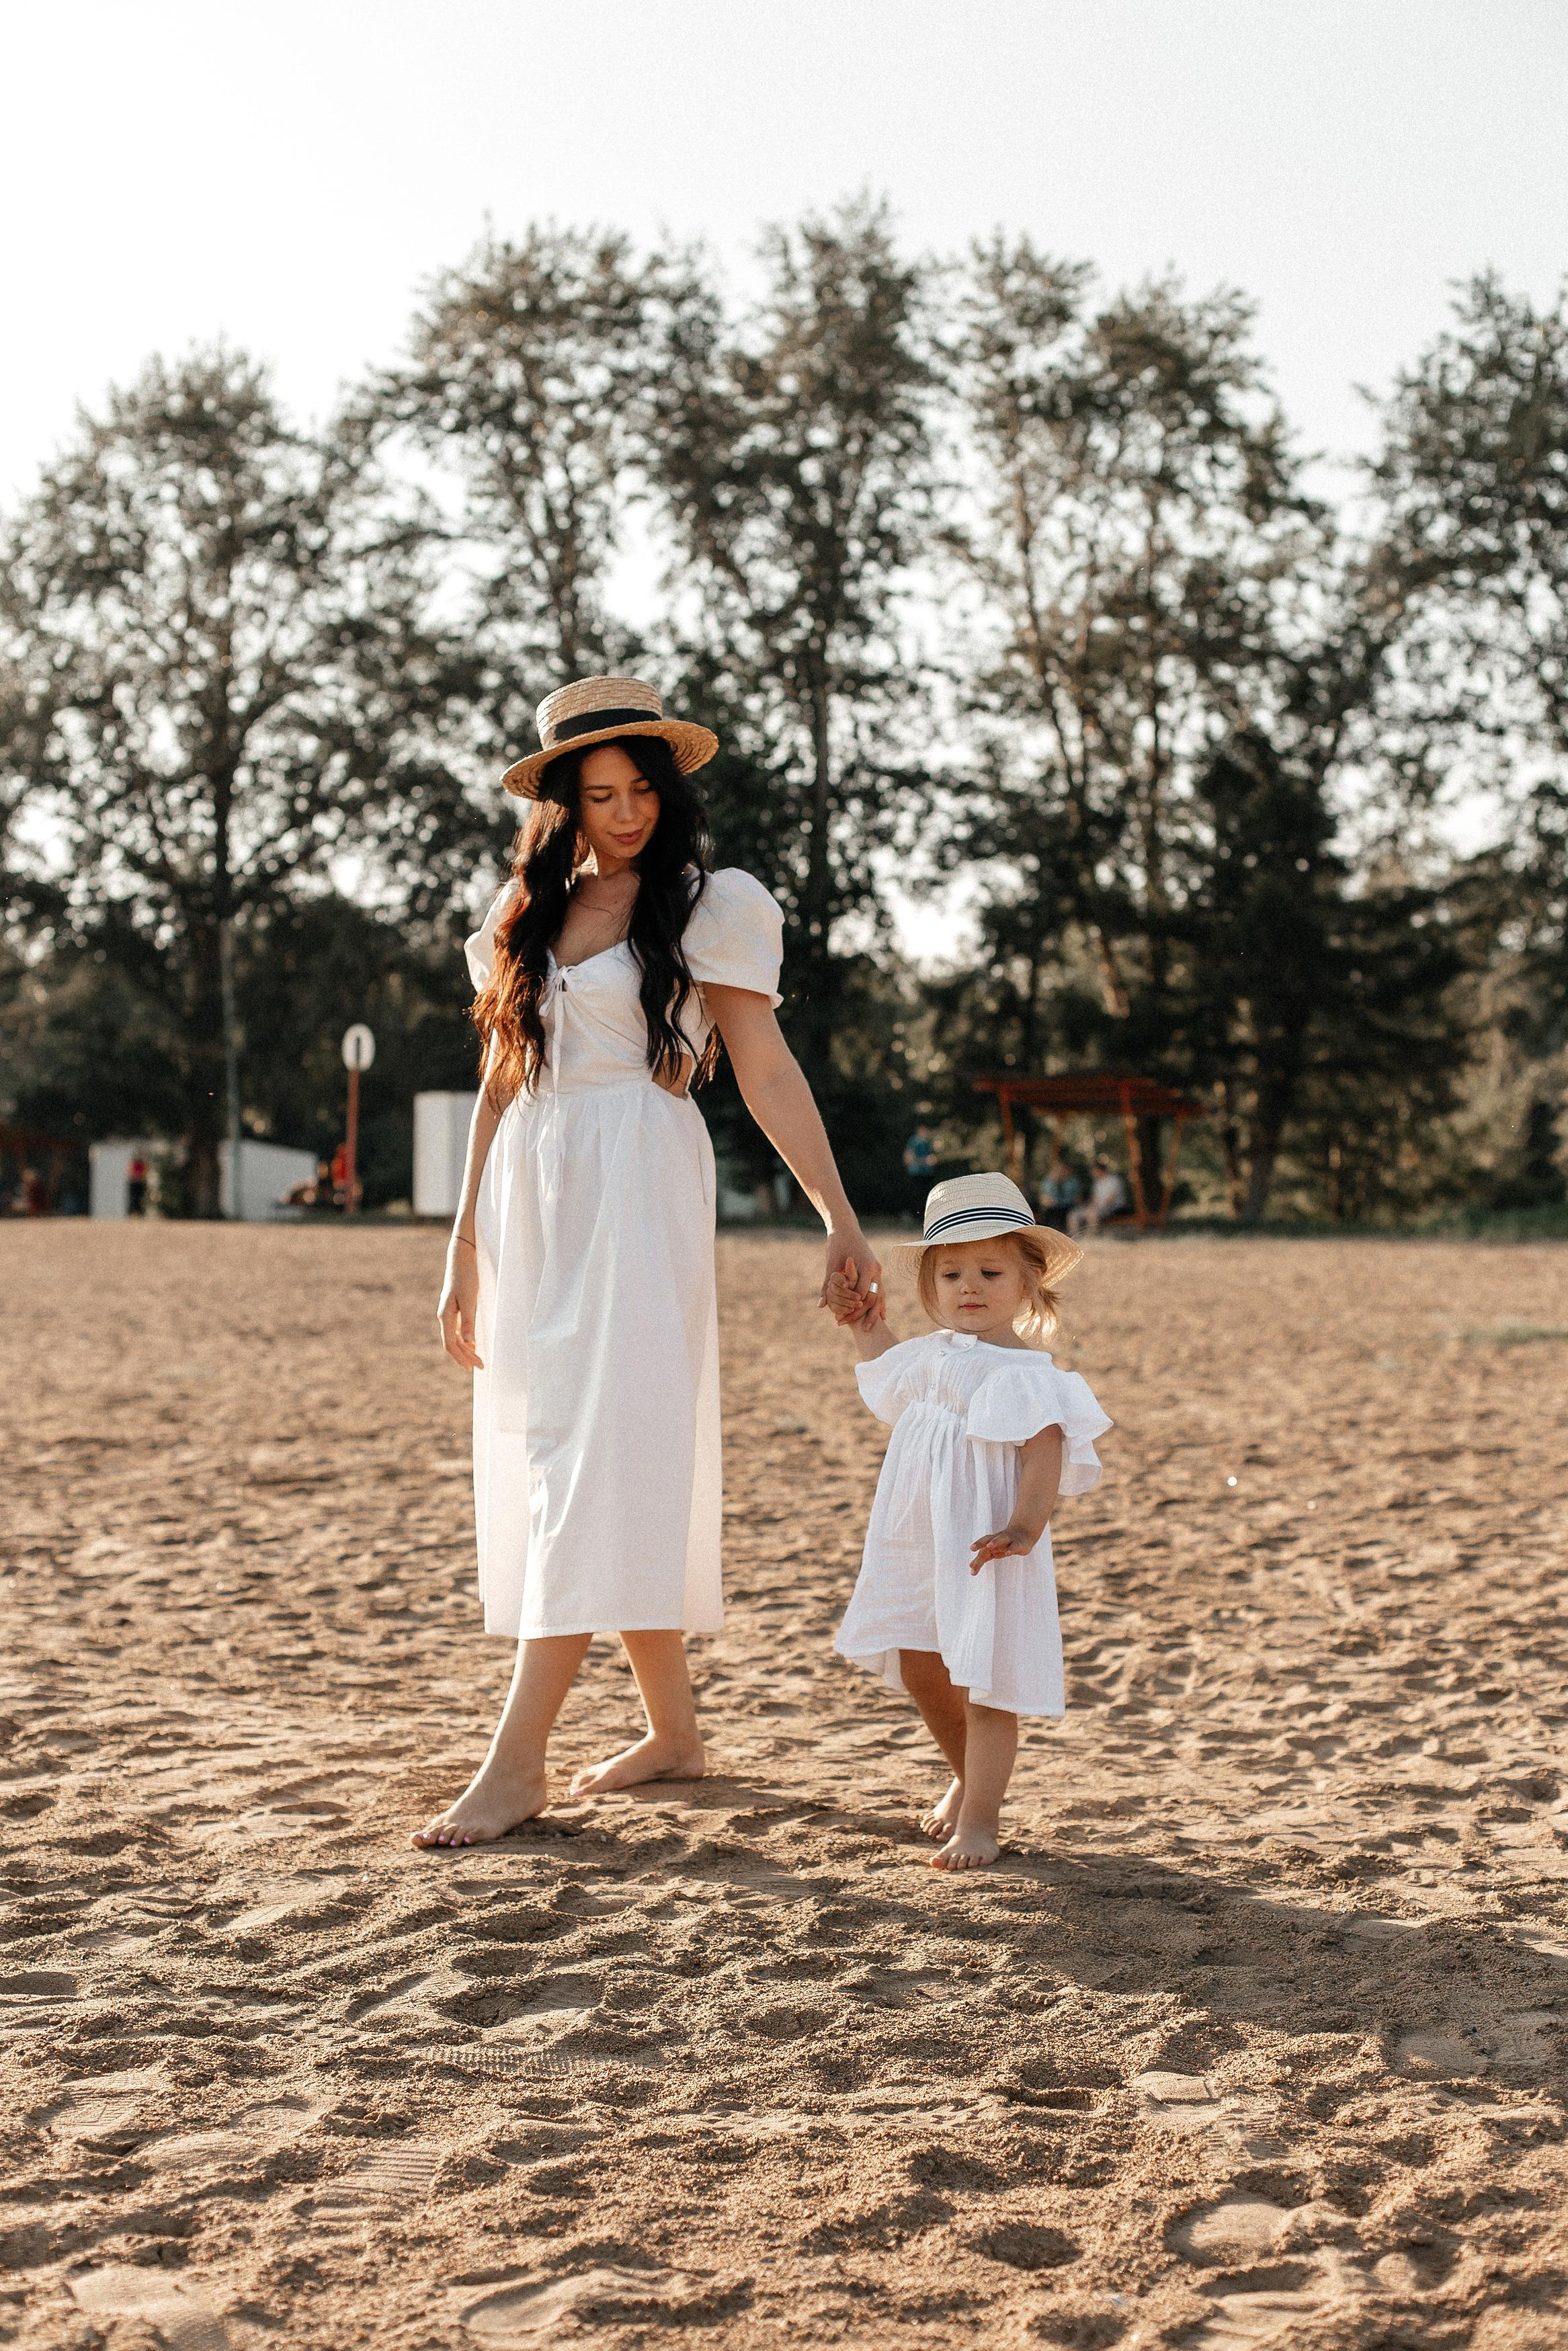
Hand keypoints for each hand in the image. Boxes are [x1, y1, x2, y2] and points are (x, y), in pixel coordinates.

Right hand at [437, 1239, 483, 1369]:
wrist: (462, 1258)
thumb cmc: (466, 1277)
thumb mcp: (469, 1299)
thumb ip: (468, 1322)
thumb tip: (469, 1344)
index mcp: (445, 1315)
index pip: (450, 1344)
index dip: (461, 1357)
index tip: (472, 1367)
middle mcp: (444, 1316)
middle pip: (452, 1343)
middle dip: (465, 1356)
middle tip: (480, 1366)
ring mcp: (448, 1312)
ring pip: (454, 1337)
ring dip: (465, 1349)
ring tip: (477, 1359)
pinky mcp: (454, 1308)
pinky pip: (457, 1329)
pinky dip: (465, 1339)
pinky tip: (473, 1344)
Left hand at [822, 1226, 883, 1319]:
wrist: (846, 1228)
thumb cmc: (837, 1244)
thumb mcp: (831, 1265)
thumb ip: (827, 1286)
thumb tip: (821, 1306)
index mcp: (866, 1266)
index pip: (863, 1293)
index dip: (854, 1308)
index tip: (845, 1319)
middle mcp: (876, 1269)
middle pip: (874, 1297)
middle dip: (865, 1314)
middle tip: (858, 1329)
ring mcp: (878, 1270)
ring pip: (880, 1295)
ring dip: (874, 1312)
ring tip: (868, 1328)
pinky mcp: (876, 1271)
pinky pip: (880, 1290)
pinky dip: (880, 1303)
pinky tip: (882, 1316)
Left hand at [969, 1524, 1038, 1573]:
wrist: (1023, 1533)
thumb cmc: (1005, 1544)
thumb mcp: (994, 1551)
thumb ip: (983, 1558)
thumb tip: (970, 1566)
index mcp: (991, 1542)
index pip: (982, 1550)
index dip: (977, 1559)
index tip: (970, 1567)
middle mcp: (998, 1539)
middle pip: (987, 1540)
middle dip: (979, 1543)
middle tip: (972, 1548)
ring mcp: (1008, 1540)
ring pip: (1001, 1539)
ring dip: (995, 1542)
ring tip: (989, 1546)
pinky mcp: (1018, 1543)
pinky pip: (1014, 1546)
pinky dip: (1011, 1549)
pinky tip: (1008, 1553)